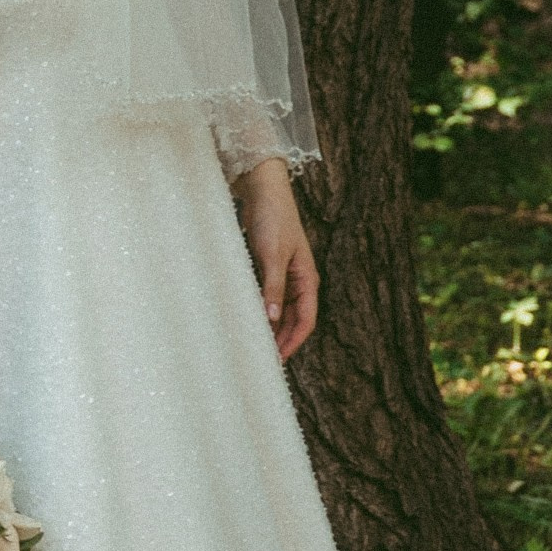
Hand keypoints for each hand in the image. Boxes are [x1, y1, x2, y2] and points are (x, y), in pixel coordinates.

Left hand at [232, 157, 317, 359]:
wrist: (263, 191)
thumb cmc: (274, 220)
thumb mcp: (273, 256)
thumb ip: (273, 287)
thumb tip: (271, 319)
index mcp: (306, 280)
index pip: (306, 320)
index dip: (293, 341)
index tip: (278, 359)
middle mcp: (297, 282)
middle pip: (292, 319)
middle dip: (280, 339)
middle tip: (262, 359)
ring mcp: (282, 276)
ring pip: (277, 310)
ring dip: (268, 327)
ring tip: (252, 343)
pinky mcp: (267, 269)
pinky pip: (265, 297)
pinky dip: (257, 309)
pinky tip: (244, 319)